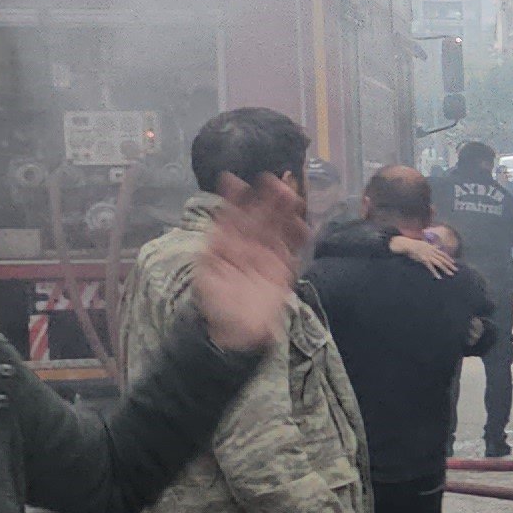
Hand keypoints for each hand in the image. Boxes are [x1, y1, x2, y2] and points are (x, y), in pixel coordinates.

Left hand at [190, 176, 307, 350]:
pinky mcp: (283, 267)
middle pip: (258, 216)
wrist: (237, 332)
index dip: (232, 199)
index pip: (229, 215)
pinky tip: (305, 226)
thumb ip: (213, 256)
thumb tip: (216, 234)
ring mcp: (266, 253)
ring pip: (277, 227)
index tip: (234, 180)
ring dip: (284, 212)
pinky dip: (299, 236)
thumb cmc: (216, 304)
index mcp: (225, 242)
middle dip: (266, 199)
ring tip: (293, 198)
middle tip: (275, 181)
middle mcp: (246, 243)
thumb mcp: (207, 279)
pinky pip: (293, 248)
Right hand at [388, 233, 459, 276]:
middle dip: (450, 265)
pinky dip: (435, 272)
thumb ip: (431, 246)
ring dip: (446, 269)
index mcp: (432, 248)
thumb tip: (437, 246)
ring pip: (439, 263)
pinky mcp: (424, 260)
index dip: (449, 258)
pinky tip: (439, 277)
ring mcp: (428, 256)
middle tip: (456, 270)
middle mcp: (432, 252)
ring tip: (451, 274)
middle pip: (443, 259)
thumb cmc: (414, 244)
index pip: (443, 253)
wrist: (407, 244)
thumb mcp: (425, 244)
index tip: (454, 262)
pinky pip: (431, 267)